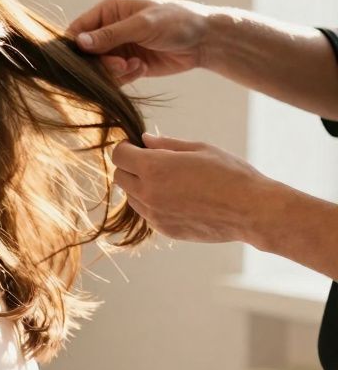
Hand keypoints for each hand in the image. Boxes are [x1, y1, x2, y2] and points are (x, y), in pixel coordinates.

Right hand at [68, 0, 214, 84]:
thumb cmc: (177, 22)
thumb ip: (110, 35)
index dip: (76, 46)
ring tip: (135, 66)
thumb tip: (79, 43)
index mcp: (108, 11)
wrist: (206, 41)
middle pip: (86, 53)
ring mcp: (119, 49)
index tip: (85, 58)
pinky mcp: (128, 65)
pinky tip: (142, 68)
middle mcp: (109, 29)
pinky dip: (125, 77)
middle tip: (119, 65)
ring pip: (99, 68)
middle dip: (100, 62)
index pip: (78, 29)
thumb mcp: (142, 25)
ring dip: (114, 71)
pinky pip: (114, 77)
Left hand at [112, 133, 270, 243]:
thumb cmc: (230, 174)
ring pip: (131, 197)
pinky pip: (148, 213)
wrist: (252, 211)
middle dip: (130, 167)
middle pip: (120, 177)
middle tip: (153, 162)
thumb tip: (144, 140)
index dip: (126, 148)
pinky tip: (179, 199)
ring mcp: (155, 214)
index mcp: (154, 168)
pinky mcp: (165, 229)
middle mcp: (148, 193)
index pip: (119, 156)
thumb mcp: (200, 149)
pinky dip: (154, 204)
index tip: (137, 147)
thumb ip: (166, 145)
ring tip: (171, 181)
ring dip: (141, 187)